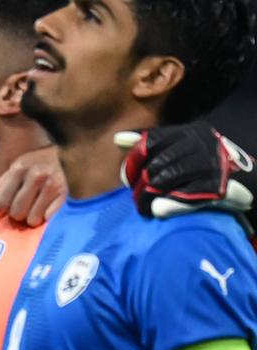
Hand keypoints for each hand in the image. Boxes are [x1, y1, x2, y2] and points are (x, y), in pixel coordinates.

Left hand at [0, 147, 65, 226]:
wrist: (66, 156)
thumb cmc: (34, 167)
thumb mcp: (13, 171)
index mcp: (19, 168)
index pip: (1, 203)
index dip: (4, 207)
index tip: (12, 201)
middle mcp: (36, 175)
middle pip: (17, 213)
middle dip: (19, 213)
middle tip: (27, 205)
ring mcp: (53, 185)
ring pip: (33, 219)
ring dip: (33, 218)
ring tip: (38, 206)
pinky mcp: (66, 195)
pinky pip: (49, 219)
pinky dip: (47, 218)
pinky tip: (49, 208)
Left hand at [116, 125, 254, 220]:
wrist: (240, 180)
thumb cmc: (199, 164)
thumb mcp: (179, 148)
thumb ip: (149, 144)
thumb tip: (116, 139)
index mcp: (190, 133)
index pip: (150, 143)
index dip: (135, 161)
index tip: (131, 175)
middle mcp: (201, 144)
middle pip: (156, 164)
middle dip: (140, 182)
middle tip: (135, 195)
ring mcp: (209, 165)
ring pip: (164, 180)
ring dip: (147, 196)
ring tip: (142, 205)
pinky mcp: (214, 187)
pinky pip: (179, 197)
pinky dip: (165, 204)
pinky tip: (157, 209)